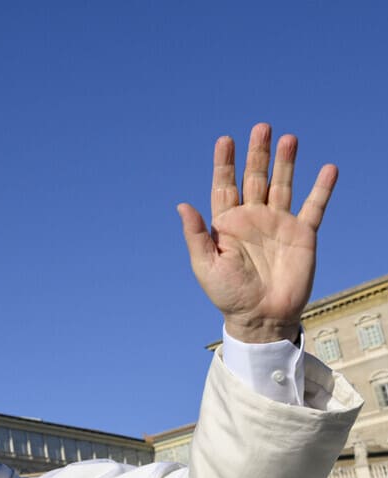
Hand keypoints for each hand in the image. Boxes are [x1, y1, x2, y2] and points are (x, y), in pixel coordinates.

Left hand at [177, 123, 337, 342]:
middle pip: (255, 177)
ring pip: (282, 185)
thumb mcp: (205, 264)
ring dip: (286, 162)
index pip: (224, 186)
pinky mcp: (302, 234)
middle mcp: (253, 218)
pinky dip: (322, 188)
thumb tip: (182, 205)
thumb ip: (196, 234)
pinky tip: (328, 169)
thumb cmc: (228, 293)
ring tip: (288, 138)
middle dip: (257, 153)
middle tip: (261, 127)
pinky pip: (314, 207)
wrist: (260, 316)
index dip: (224, 163)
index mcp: (227, 223)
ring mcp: (278, 223)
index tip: (225, 140)